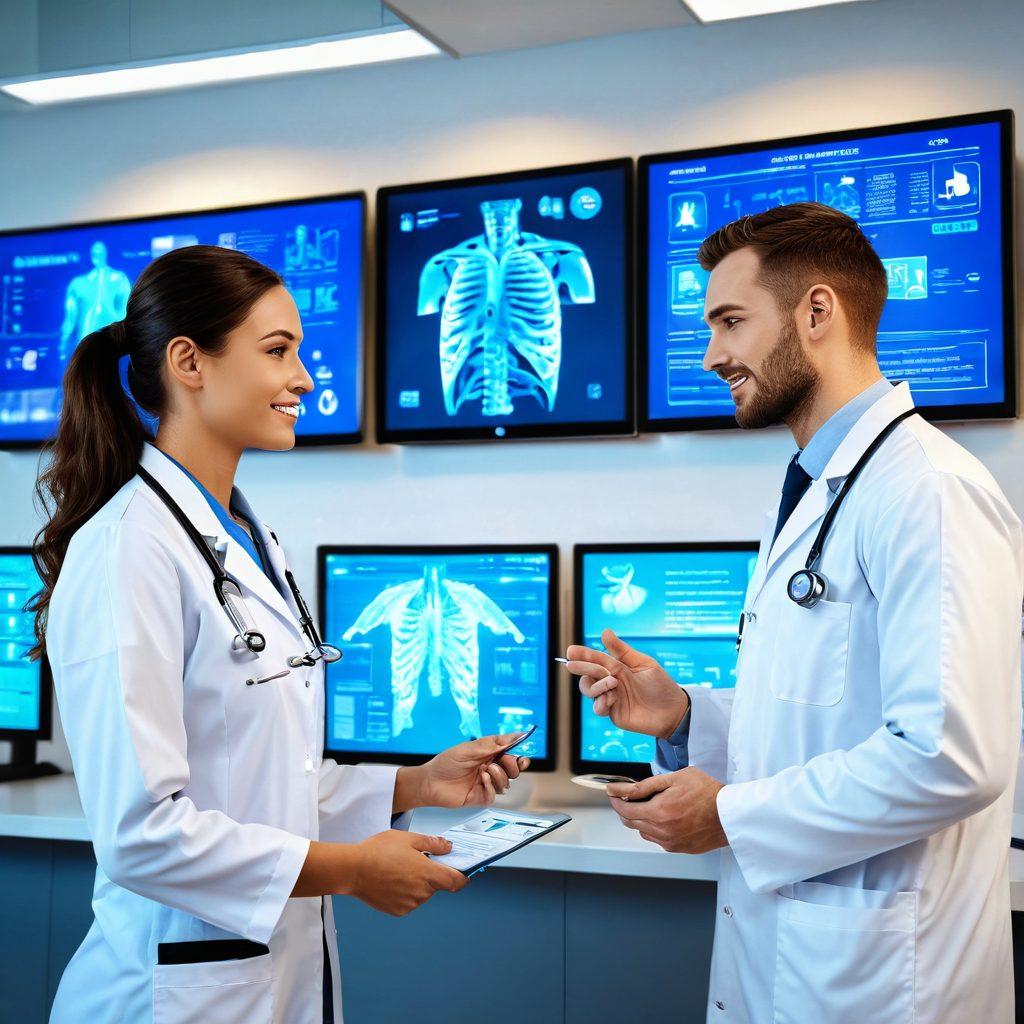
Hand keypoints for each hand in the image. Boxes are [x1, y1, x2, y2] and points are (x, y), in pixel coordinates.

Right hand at [348, 830, 468, 915]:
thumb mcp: (409, 839)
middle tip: (416, 860)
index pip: (456, 882)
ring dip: (418, 883)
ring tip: (398, 869)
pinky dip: (406, 892)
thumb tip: (449, 847)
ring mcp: (410, 904)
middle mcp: (422, 893)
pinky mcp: (398, 910)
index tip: (464, 872)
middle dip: (431, 873)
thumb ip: (432, 843)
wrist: (354, 870)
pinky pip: (409, 901)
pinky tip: (391, 880)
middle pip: (437, 885)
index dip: (463, 877)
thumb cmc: (379, 851)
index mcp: (428, 874)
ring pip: (422, 893)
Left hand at [398, 735, 530, 809]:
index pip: (509, 752)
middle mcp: (489, 768)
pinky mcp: (481, 797)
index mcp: (488, 754)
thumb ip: (490, 744)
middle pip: (513, 769)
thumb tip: (512, 737)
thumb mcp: (468, 749)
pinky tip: (482, 780)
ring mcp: (486, 784)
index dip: (518, 751)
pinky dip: (491, 786)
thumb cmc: (445, 764)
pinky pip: (495, 794)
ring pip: (506, 782)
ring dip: (500, 775)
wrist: (430, 783)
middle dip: (514, 765)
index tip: (522, 749)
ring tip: (485, 770)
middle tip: (506, 760)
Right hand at [566, 629, 689, 738]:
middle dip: (582, 668)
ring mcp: (611, 698)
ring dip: (595, 686)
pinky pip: (598, 708)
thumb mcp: (643, 664)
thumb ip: (622, 651)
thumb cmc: (660, 685)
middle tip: (573, 665)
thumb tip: (604, 632)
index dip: (582, 655)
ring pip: (589, 690)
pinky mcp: (614, 713)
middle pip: (587, 675)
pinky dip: (601, 702)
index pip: (595, 659)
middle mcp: (610, 682)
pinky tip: (611, 699)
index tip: (570, 651)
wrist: (673, 711)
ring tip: (611, 684)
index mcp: (616, 668)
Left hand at [607, 768, 727, 854]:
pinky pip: (658, 839)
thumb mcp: (673, 779)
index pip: (624, 810)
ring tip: (652, 804)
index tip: (613, 792)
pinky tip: (666, 816)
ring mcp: (671, 843)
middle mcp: (662, 832)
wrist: (732, 813)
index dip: (615, 800)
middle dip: (625, 809)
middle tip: (629, 796)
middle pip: (631, 823)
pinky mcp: (680, 849)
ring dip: (641, 819)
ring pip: (643, 832)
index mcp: (658, 812)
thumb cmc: (707, 792)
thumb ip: (644, 786)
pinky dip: (655, 828)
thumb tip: (620, 789)